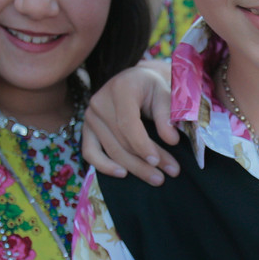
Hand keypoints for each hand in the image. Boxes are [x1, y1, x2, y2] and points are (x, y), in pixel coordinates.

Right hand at [82, 60, 177, 184]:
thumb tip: (171, 140)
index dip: (142, 145)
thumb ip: (168, 115)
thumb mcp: (165, 95)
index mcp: (121, 88)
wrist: (137, 81)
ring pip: (110, 150)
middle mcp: (100, 101)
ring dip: (133, 167)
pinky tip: (122, 174)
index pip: (127, 123)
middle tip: (167, 176)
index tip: (157, 161)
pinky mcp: (86, 129)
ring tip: (156, 178)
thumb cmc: (153, 89)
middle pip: (121, 140)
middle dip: (144, 161)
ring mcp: (90, 116)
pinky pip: (90, 152)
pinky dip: (104, 166)